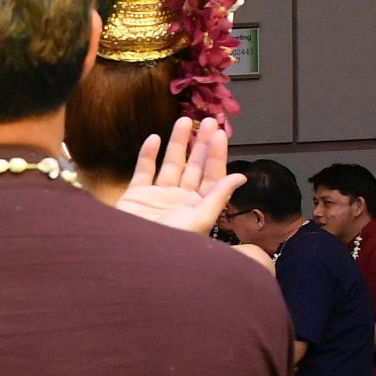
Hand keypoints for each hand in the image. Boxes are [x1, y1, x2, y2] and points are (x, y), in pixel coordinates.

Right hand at [114, 117, 244, 236]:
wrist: (134, 255)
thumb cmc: (170, 243)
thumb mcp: (201, 219)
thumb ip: (219, 196)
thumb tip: (240, 177)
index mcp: (199, 207)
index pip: (212, 176)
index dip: (216, 154)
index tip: (219, 133)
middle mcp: (180, 200)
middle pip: (194, 166)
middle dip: (200, 144)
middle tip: (207, 120)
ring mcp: (158, 196)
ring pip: (170, 164)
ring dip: (177, 143)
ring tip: (183, 120)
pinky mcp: (136, 195)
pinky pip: (143, 171)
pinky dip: (148, 155)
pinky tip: (154, 138)